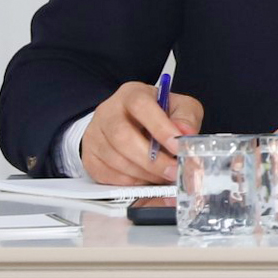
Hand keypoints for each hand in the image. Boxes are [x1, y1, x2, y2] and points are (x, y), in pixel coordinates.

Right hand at [79, 82, 204, 185]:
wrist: (132, 123)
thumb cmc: (158, 115)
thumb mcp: (180, 107)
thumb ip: (187, 118)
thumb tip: (186, 133)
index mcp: (132, 94)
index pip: (141, 105)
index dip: (160, 128)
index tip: (178, 147)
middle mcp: (108, 111)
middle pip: (122, 136)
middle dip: (152, 160)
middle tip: (173, 172)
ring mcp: (95, 134)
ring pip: (115, 159)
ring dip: (144, 174)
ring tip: (163, 176)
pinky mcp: (90, 156)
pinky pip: (107, 174)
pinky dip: (130, 182)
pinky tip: (145, 178)